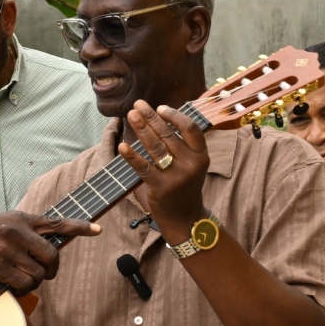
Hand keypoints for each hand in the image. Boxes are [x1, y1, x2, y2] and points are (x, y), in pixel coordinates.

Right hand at [0, 211, 99, 293]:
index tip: (97, 230)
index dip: (80, 227)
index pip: (56, 222)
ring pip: (39, 274)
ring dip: (31, 282)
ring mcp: (8, 250)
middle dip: (51, 269)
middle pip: (52, 256)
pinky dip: (20, 289)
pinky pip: (24, 284)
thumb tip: (47, 247)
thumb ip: (24, 231)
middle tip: (44, 274)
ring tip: (15, 277)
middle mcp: (17, 232)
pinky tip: (8, 285)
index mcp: (19, 219)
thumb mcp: (0, 224)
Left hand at [118, 101, 209, 241]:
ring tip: (131, 116)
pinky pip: (143, 168)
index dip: (175, 116)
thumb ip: (180, 147)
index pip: (190, 128)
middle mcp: (191, 164)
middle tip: (137, 105)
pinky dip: (132, 156)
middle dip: (151, 118)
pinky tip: (123, 146)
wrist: (186, 219)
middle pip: (168, 135)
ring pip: (155, 147)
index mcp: (201, 156)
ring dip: (141, 129)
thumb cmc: (184, 188)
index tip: (160, 108)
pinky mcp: (161, 188)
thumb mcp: (192, 166)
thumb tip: (158, 122)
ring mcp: (176, 176)